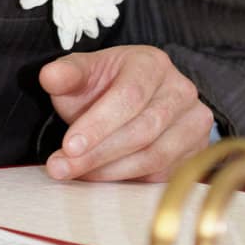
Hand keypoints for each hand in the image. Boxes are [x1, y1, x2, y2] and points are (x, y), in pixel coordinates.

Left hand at [41, 45, 213, 182]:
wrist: (133, 98)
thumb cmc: (104, 85)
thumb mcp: (82, 73)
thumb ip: (66, 75)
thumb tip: (49, 76)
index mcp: (152, 63)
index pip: (129, 96)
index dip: (98, 124)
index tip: (68, 146)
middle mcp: (180, 90)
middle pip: (142, 130)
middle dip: (98, 154)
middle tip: (61, 167)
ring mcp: (193, 121)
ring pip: (154, 156)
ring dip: (110, 171)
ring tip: (76, 174)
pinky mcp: (194, 150)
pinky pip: (163, 174)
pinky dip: (128, 180)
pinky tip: (100, 178)